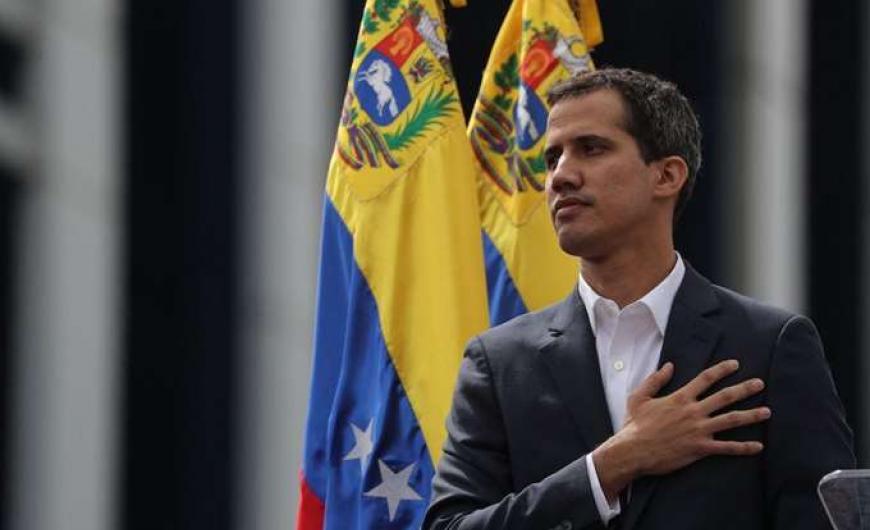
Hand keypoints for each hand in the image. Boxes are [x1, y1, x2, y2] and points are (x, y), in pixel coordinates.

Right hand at [591, 360, 769, 501]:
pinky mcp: (700, 448)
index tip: (735, 364)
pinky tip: (758, 446)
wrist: (633, 450)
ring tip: (767, 412)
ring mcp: (699, 430)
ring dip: (751, 416)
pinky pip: (726, 447)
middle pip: (725, 397)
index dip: (722, 370)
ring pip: (731, 420)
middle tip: (760, 384)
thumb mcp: (639, 397)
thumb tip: (669, 365)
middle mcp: (693, 411)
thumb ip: (655, 380)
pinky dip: (743, 447)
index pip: (705, 379)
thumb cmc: (634, 425)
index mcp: (680, 397)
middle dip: (744, 389)